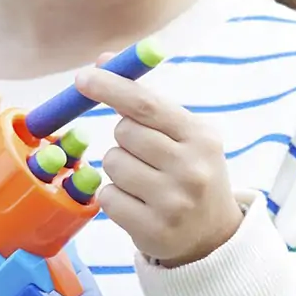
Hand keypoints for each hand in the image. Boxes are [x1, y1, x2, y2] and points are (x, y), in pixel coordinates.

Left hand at [75, 59, 243, 267]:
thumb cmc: (189, 172)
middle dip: (124, 138)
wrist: (212, 235)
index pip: (147, 104)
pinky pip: (107, 197)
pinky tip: (139, 204)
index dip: (111, 87)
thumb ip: (145, 100)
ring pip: (112, 164)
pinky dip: (115, 197)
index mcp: (201, 137)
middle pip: (125, 133)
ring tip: (145, 182)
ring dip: (119, 168)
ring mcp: (173, 202)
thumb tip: (104, 61)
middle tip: (145, 154)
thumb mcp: (184, 134)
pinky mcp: (153, 230)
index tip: (82, 78)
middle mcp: (191, 168)